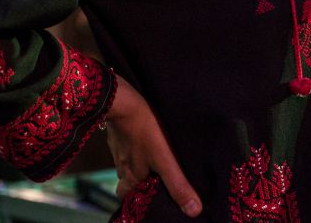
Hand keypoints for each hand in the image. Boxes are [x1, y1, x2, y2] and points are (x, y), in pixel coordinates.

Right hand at [105, 77, 201, 216]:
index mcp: (130, 175)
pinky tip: (143, 136)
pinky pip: (124, 142)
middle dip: (136, 180)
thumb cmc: (143, 130)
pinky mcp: (117, 129)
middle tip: (151, 177)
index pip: (125, 197)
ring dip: (136, 161)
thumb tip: (194, 211)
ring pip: (125, 160)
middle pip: (126, 179)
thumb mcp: (164, 160)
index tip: (144, 199)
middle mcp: (120, 164)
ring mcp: (116, 145)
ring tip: (152, 157)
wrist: (121, 99)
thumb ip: (177, 185)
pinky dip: (133, 144)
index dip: (133, 199)